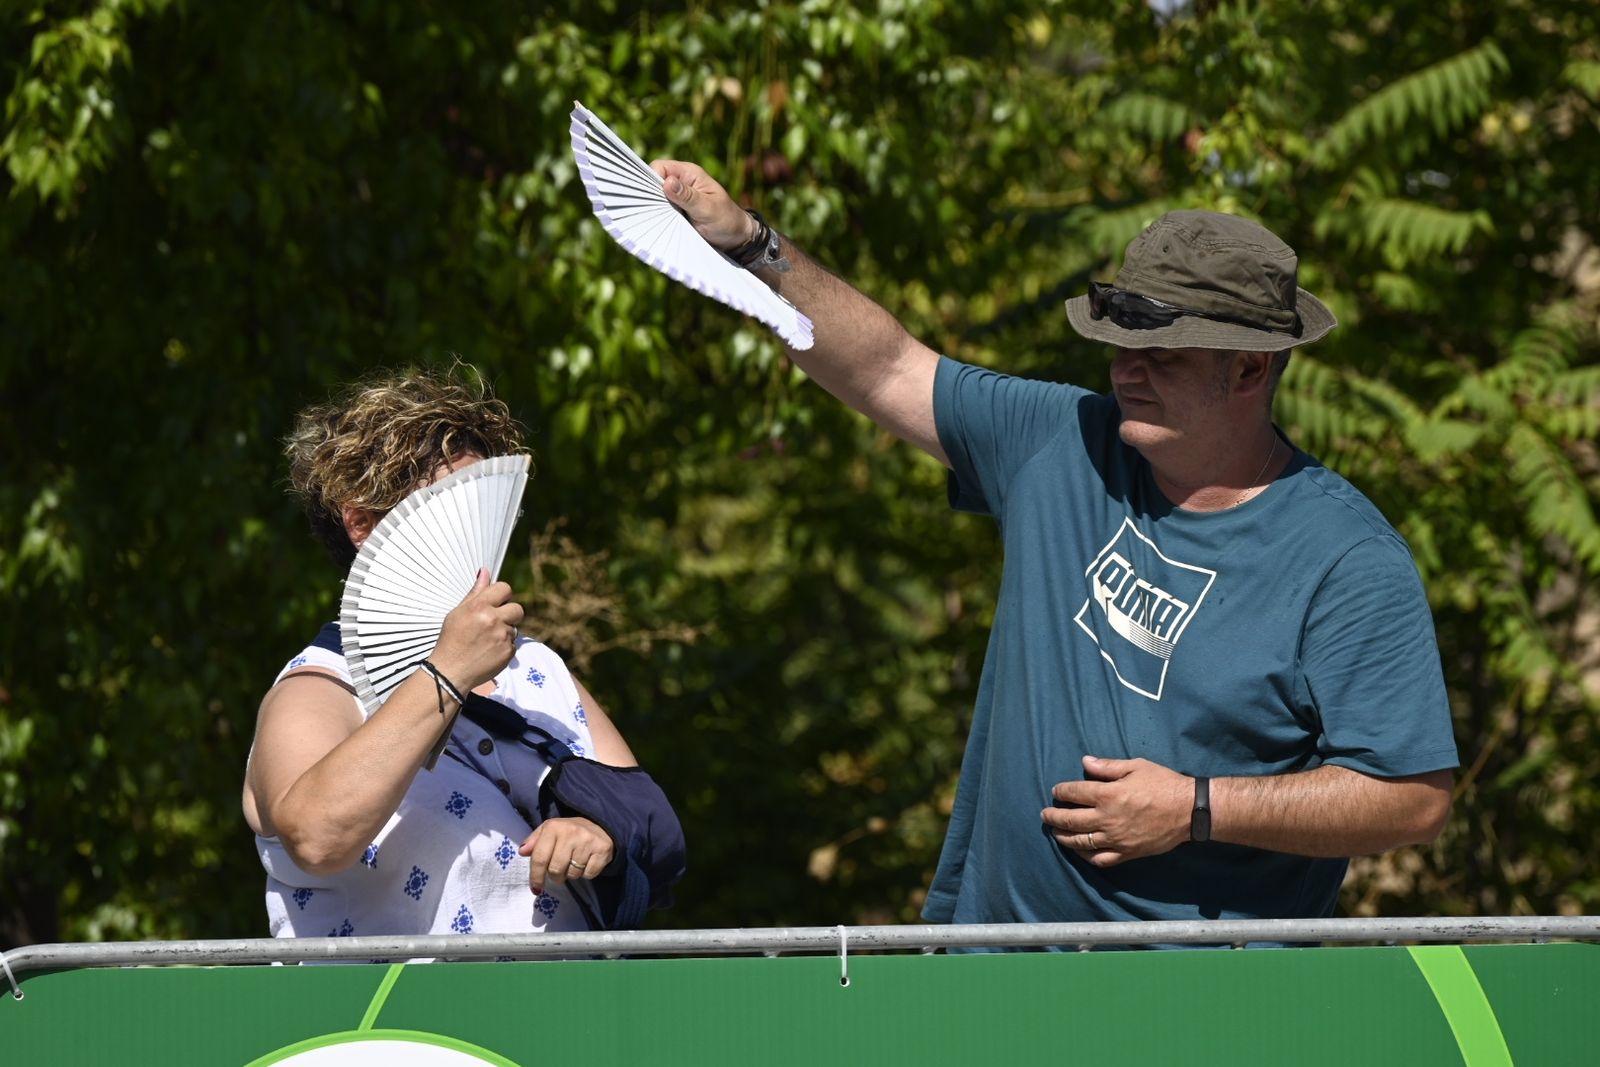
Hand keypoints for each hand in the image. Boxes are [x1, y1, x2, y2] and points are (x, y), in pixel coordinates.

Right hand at [430, 568, 523, 691]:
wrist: (450, 672)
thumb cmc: (451, 640)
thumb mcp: (458, 613)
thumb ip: (475, 593)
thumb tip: (484, 571)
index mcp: (479, 606)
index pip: (505, 588)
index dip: (502, 595)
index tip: (496, 603)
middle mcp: (493, 619)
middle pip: (517, 608)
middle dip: (508, 614)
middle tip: (494, 623)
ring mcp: (502, 637)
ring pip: (514, 627)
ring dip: (505, 631)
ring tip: (486, 640)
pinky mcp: (508, 652)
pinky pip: (513, 644)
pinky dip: (504, 647)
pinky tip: (489, 651)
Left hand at [520, 816, 615, 893]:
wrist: (599, 825)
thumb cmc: (568, 832)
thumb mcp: (549, 831)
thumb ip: (534, 842)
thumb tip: (522, 852)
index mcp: (553, 827)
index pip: (539, 858)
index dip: (535, 877)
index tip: (536, 889)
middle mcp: (570, 832)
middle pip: (555, 870)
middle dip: (556, 877)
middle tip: (559, 872)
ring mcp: (587, 840)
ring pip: (573, 874)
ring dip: (571, 874)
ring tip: (574, 863)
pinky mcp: (602, 849)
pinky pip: (589, 874)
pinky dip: (586, 874)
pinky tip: (587, 862)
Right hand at [650, 159, 759, 249]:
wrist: (735, 238)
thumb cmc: (726, 219)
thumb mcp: (708, 208)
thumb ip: (688, 196)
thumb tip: (667, 182)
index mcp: (689, 173)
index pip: (660, 167)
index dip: (651, 179)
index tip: (651, 197)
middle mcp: (681, 182)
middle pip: (654, 181)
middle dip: (650, 195)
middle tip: (652, 212)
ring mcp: (677, 197)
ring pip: (655, 197)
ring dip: (654, 208)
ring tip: (655, 220)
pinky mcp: (675, 211)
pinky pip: (660, 210)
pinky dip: (658, 216)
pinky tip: (657, 225)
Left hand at [1040, 756, 1193, 866]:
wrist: (1189, 810)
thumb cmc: (1163, 784)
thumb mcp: (1136, 766)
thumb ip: (1107, 766)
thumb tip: (1085, 762)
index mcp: (1108, 795)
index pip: (1074, 793)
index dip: (1061, 791)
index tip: (1056, 791)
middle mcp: (1107, 819)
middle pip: (1071, 819)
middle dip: (1054, 816)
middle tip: (1045, 814)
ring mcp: (1116, 839)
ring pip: (1081, 841)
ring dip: (1063, 837)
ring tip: (1055, 832)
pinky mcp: (1127, 853)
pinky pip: (1100, 859)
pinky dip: (1085, 856)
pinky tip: (1079, 851)